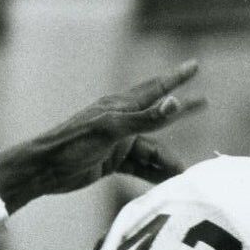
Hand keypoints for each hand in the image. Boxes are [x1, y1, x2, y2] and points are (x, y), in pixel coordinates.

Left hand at [0, 61, 206, 211]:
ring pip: (151, 150)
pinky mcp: (111, 162)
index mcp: (120, 107)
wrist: (44, 170)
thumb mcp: (111, 130)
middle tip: (206, 104)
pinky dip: (153, 174)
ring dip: (168, 161)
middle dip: (181, 113)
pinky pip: (139, 167)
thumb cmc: (73, 145)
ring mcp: (117, 143)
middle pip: (159, 119)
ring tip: (187, 175)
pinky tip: (167, 184)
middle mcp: (122, 122)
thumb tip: (173, 102)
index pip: (155, 89)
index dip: (176, 78)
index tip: (195, 65)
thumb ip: (144, 118)